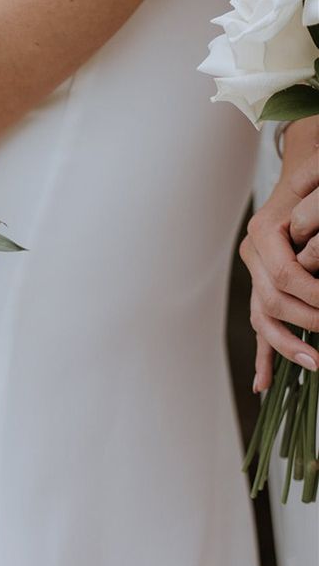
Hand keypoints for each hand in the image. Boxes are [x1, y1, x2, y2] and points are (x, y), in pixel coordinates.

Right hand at [240, 155, 318, 391]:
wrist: (302, 180)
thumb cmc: (314, 183)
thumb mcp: (317, 182)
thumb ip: (316, 190)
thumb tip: (314, 235)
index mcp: (263, 234)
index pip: (284, 276)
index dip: (312, 296)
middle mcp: (254, 256)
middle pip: (271, 300)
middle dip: (307, 321)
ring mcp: (256, 274)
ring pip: (262, 318)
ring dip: (286, 345)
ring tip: (316, 363)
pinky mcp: (264, 288)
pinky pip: (261, 325)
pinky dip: (264, 355)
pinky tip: (263, 385)